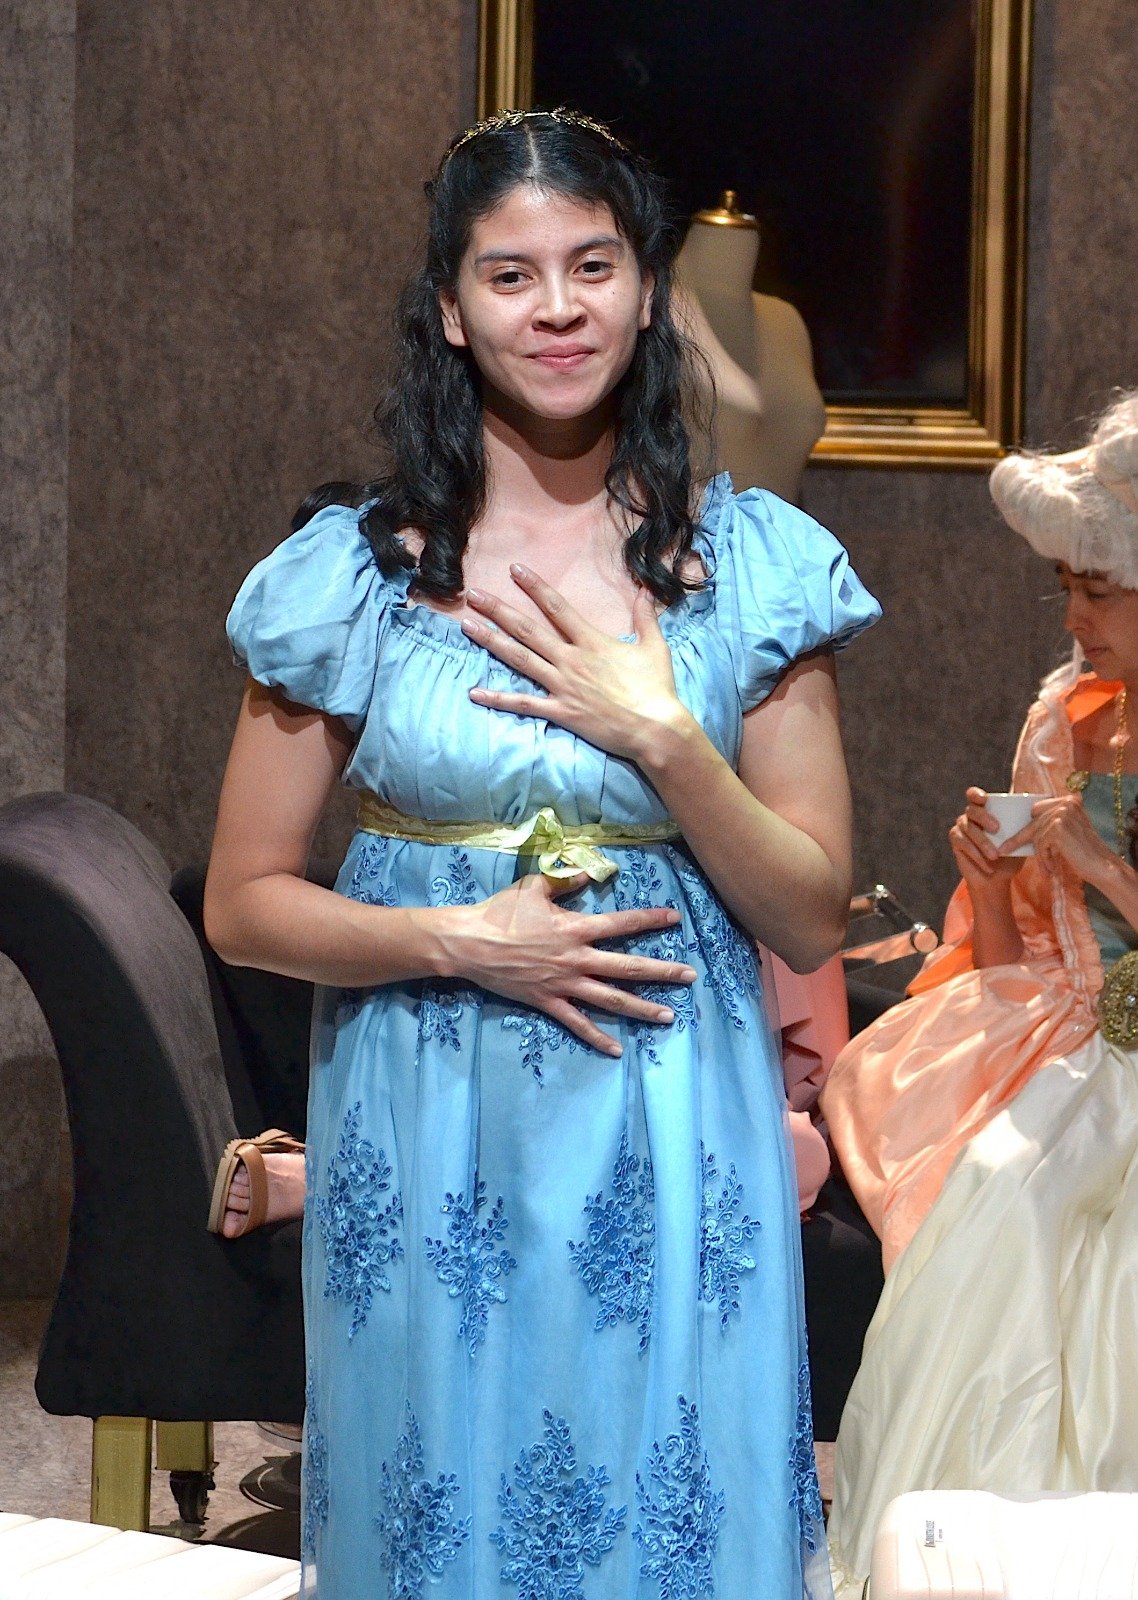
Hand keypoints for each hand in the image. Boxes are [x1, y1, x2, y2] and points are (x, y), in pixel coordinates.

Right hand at [441, 871, 697, 1055]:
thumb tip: (587, 874)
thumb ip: (563, 881)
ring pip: (611, 999)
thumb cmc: (499, 913)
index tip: (675, 918)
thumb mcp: (532, 888)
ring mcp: (564, 984)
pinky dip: (598, 1037)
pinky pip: (578, 1024)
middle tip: (690, 976)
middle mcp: (576, 958)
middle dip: (662, 971)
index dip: (650, 920)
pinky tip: (617, 1050)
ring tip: (669, 1016)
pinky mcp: (548, 1002)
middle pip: (628, 967)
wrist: (469, 944)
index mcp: (575, 928)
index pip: (621, 923)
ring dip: (642, 1008)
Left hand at [461, 566, 694, 762]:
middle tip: (474, 595)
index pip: (557, 607)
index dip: (535, 587)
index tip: (515, 570)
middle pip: (528, 630)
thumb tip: (645, 590)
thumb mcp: (655, 647)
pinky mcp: (561, 712)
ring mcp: (563, 686)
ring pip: (519, 659)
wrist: (655, 729)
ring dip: (491, 641)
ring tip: (467, 626)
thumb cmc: (656, 688)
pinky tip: (475, 692)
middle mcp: (571, 660)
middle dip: (499, 610)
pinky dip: (498, 699)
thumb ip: (645, 617)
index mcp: (591, 642)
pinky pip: (524, 704)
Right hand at [948, 786, 1026, 889]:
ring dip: (983, 842)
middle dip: (984, 818)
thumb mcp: (1019, 841)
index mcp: (985, 810)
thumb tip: (1041, 813)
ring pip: (969, 829)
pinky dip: (977, 855)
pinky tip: (987, 865)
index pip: (974, 795)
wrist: (997, 879)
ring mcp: (961, 828)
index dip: (976, 794)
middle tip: (997, 829)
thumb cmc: (1010, 857)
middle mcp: (970, 817)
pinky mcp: (956, 843)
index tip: (984, 799)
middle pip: (972, 810)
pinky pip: (963, 844)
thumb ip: (1024, 826)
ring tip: (995, 856)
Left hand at [1002, 793, 1116, 882]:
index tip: (1009, 836)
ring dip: (1040, 854)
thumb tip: (1020, 827)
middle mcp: (1066, 802)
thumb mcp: (1065, 833)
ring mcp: (1062, 813)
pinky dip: (1044, 858)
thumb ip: (1048, 824)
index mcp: (1069, 800)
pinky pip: (1040, 844)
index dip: (1027, 825)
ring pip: (1035, 834)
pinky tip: (1052, 868)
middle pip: (1033, 821)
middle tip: (1004, 850)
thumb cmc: (1083, 853)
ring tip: (1048, 868)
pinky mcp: (1058, 827)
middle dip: (1019, 838)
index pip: (1036, 809)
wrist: (1101, 866)